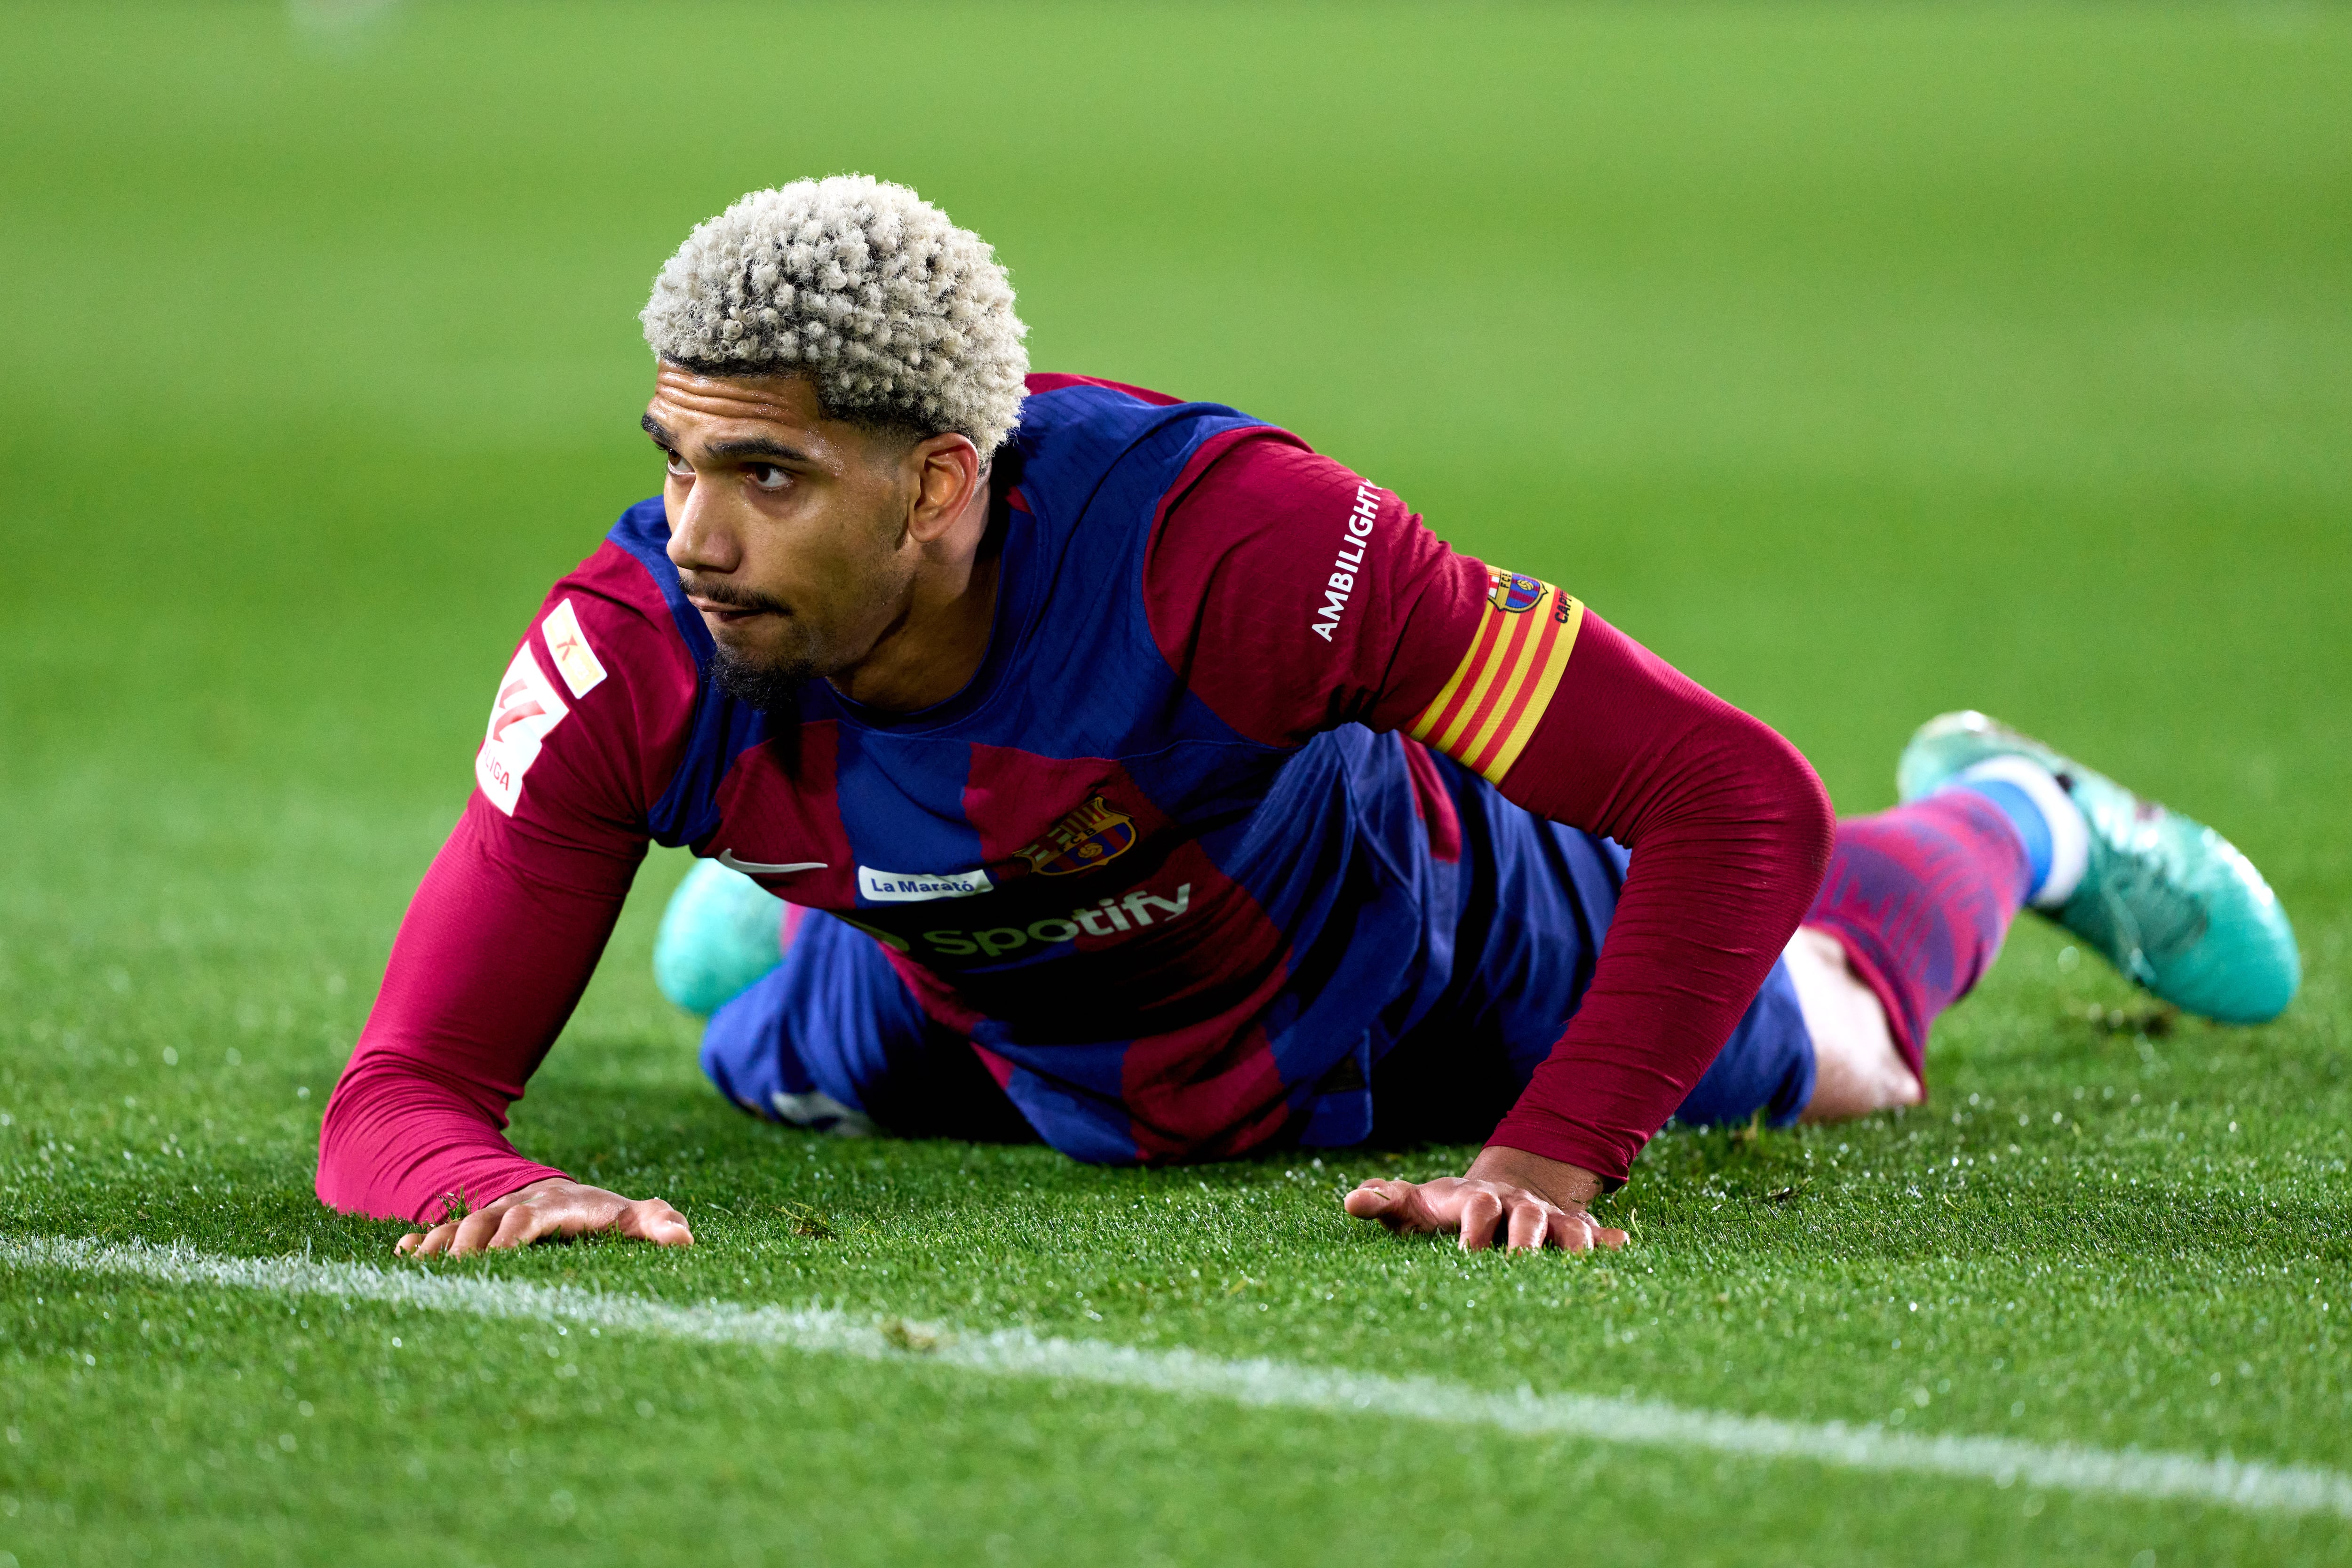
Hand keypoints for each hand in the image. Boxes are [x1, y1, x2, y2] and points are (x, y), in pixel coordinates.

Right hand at [394, 1177, 693, 1257]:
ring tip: (418, 1271)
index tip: (500, 1259)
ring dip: (437, 1247)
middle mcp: (516, 1206)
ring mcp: (490, 1216)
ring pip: (457, 1227)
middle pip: (485, 1222)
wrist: (570, 1197)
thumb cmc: (606, 1216)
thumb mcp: (633, 1219)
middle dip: (467, 1246)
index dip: (514, 1236)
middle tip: (450, 1275)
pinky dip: (419, 1242)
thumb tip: (686, 1238)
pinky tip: (401, 1258)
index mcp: (554, 1205)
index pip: (530, 1218)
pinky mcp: (471, 1228)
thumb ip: (658, 1223)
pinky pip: (440, 1230)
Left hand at [1342, 1146, 1626, 1252]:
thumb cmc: (1446, 1208)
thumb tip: (1348, 1201)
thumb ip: (1383, 1200)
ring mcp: (1548, 1219)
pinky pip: (1596, 1233)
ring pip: (1569, 1227)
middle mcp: (1517, 1206)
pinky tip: (1621, 1248)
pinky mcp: (1573, 1233)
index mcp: (1477, 1200)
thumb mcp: (1413, 1203)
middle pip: (1528, 1216)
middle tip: (1522, 1265)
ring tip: (1579, 1261)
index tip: (1467, 1255)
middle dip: (1527, 1238)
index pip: (1479, 1207)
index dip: (1475, 1227)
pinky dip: (1609, 1241)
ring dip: (1575, 1242)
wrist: (1497, 1192)